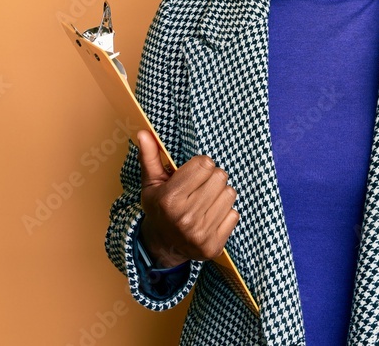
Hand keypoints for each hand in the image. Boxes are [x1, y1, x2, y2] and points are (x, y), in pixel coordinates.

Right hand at [136, 129, 239, 267]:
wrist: (162, 245)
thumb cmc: (159, 208)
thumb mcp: (152, 183)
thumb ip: (150, 157)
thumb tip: (144, 133)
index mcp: (170, 199)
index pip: (205, 164)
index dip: (201, 165)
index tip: (193, 173)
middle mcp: (185, 217)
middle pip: (220, 176)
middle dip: (212, 178)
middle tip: (199, 188)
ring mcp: (200, 234)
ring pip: (229, 194)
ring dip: (220, 195)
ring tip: (205, 202)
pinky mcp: (213, 246)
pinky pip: (234, 214)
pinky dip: (225, 213)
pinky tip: (210, 217)